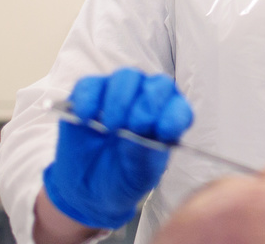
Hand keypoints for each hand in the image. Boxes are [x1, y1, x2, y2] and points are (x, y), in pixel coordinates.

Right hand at [42, 68, 192, 228]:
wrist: (88, 189)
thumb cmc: (124, 178)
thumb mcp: (140, 176)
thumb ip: (145, 155)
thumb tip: (139, 133)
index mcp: (168, 120)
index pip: (179, 107)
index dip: (174, 115)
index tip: (163, 132)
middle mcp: (147, 101)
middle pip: (158, 83)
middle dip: (148, 103)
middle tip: (134, 126)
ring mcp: (118, 94)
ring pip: (126, 76)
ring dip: (120, 100)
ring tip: (110, 128)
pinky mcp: (89, 95)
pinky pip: (90, 84)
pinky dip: (88, 98)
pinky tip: (85, 118)